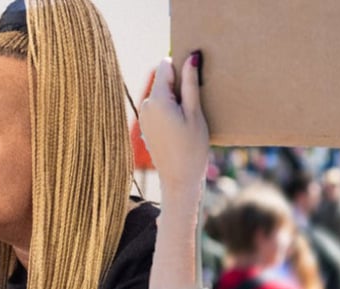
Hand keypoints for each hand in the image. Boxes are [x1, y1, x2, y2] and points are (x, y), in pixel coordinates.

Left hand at [140, 53, 209, 197]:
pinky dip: (171, 112)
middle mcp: (145, 105)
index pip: (166, 65)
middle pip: (163, 81)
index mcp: (157, 99)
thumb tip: (191, 56)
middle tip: (195, 105)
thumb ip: (191, 84)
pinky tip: (181, 129)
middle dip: (180, 86)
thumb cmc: (192, 149)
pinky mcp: (146, 127)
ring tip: (189, 120)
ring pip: (162, 96)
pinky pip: (159, 109)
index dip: (182, 67)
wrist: (179, 180)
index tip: (195, 79)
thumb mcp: (195, 114)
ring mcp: (144, 117)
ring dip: (176, 100)